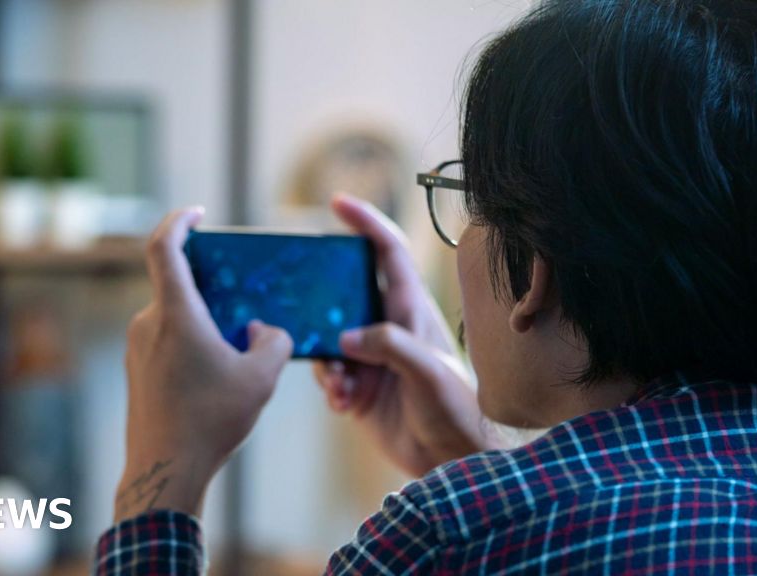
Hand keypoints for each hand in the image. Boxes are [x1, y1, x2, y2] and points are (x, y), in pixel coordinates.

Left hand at [116, 208, 293, 521]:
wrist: (165, 470)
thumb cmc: (210, 420)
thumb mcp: (260, 377)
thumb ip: (272, 341)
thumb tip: (260, 330)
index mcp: (175, 313)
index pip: (163, 246)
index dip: (178, 220)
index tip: (197, 213)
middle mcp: (148, 323)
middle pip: (178, 286)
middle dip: (211, 289)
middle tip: (241, 304)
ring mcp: (137, 348)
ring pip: (174, 317)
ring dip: (204, 322)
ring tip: (235, 352)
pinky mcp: (136, 371)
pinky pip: (165, 341)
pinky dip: (191, 343)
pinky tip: (215, 376)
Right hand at [313, 195, 497, 476]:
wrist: (451, 460)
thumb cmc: (455, 409)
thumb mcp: (428, 373)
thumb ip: (390, 347)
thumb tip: (345, 338)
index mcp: (410, 310)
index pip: (388, 253)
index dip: (366, 223)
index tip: (338, 202)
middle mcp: (387, 325)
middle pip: (345, 292)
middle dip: (321, 301)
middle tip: (301, 305)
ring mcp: (371, 356)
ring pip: (328, 339)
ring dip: (326, 362)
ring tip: (341, 387)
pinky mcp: (359, 385)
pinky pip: (328, 374)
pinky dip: (330, 388)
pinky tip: (344, 405)